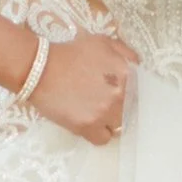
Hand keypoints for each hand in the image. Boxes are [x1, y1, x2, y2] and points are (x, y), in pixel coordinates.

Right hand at [25, 24, 138, 143]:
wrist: (40, 68)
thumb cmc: (70, 52)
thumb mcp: (102, 42)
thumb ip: (125, 52)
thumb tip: (138, 66)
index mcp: (125, 73)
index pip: (141, 93)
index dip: (130, 95)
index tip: (119, 95)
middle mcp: (119, 94)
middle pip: (130, 111)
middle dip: (119, 107)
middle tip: (103, 103)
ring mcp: (104, 112)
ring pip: (118, 126)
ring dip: (109, 121)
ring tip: (95, 112)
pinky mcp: (87, 127)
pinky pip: (103, 139)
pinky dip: (98, 134)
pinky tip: (89, 123)